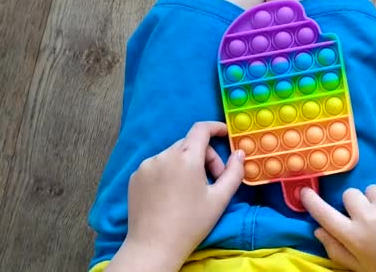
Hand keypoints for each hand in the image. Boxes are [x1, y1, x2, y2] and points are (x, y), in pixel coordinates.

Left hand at [107, 122, 244, 271]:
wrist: (154, 247)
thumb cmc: (191, 224)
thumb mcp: (220, 199)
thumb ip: (234, 172)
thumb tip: (239, 153)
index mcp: (186, 158)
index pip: (201, 129)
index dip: (216, 128)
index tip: (225, 134)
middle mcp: (164, 155)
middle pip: (189, 144)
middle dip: (205, 157)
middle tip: (213, 181)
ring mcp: (146, 165)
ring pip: (173, 155)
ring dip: (186, 165)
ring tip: (190, 191)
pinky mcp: (135, 177)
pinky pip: (157, 165)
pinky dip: (169, 172)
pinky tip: (172, 195)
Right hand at [301, 178, 375, 271]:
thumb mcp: (362, 268)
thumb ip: (337, 250)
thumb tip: (317, 229)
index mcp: (354, 238)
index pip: (324, 214)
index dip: (312, 202)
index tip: (304, 192)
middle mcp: (369, 218)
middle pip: (349, 195)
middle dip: (356, 205)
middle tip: (370, 219)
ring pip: (371, 189)